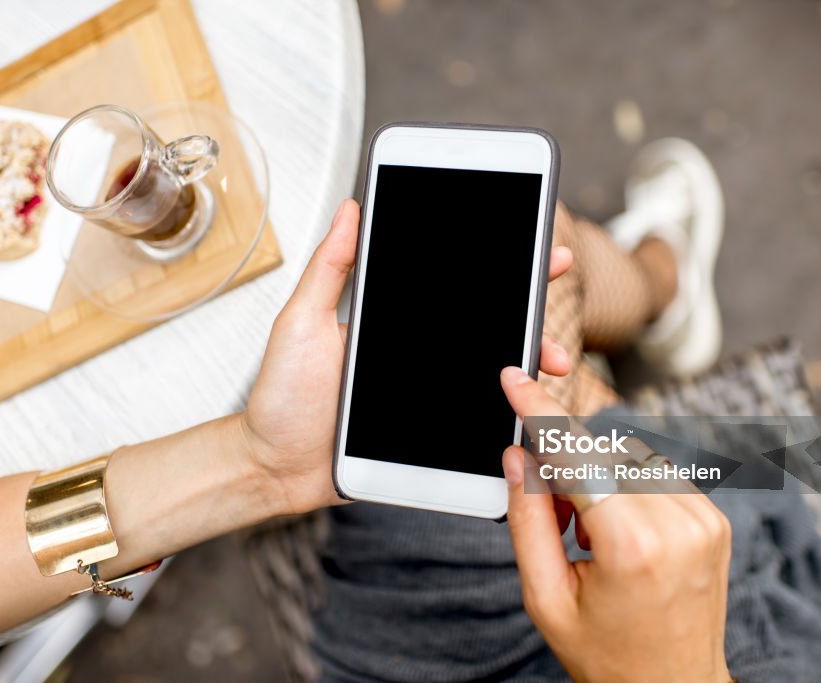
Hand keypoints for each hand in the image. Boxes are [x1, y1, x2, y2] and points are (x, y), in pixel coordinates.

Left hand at [237, 199, 575, 515]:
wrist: (272, 467)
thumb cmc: (282, 396)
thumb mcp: (300, 322)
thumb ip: (329, 269)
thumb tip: (352, 209)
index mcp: (395, 324)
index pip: (456, 291)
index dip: (499, 270)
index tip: (537, 251)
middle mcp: (418, 356)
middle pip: (486, 331)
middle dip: (528, 314)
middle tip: (549, 299)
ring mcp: (427, 395)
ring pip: (490, 378)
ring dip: (527, 367)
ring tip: (547, 364)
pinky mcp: (430, 436)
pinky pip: (474, 423)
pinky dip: (505, 417)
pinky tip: (524, 411)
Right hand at [499, 370, 731, 682]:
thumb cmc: (608, 655)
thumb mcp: (545, 599)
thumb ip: (526, 520)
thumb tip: (518, 457)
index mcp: (633, 546)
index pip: (576, 457)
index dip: (538, 413)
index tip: (514, 380)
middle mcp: (678, 524)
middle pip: (600, 453)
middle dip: (564, 469)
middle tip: (555, 521)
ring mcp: (704, 519)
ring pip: (627, 457)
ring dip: (597, 479)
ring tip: (591, 538)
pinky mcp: (714, 518)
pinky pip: (655, 473)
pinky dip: (626, 487)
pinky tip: (619, 533)